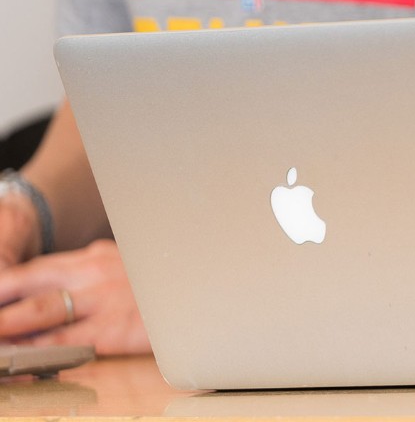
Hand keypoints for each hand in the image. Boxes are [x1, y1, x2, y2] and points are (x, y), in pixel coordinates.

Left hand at [0, 240, 150, 355]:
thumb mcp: (131, 268)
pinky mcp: (113, 327)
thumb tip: (64, 295)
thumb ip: (97, 277)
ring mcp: (103, 298)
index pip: (42, 266)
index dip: (10, 280)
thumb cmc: (165, 285)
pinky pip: (66, 339)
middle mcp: (95, 271)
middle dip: (2, 292)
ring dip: (9, 321)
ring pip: (42, 308)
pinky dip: (38, 347)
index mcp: (98, 256)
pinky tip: (23, 355)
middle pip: (34, 280)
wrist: (199, 289)